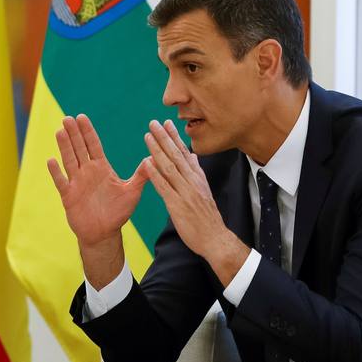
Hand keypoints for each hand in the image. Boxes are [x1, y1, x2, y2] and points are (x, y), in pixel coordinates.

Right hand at [48, 114, 148, 248]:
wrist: (104, 233)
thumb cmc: (118, 212)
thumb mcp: (132, 192)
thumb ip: (141, 175)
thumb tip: (154, 158)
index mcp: (101, 168)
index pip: (93, 145)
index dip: (87, 131)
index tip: (81, 117)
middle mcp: (87, 172)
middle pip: (79, 148)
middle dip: (74, 133)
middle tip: (68, 118)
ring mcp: (76, 183)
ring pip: (69, 160)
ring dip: (64, 146)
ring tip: (59, 131)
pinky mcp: (69, 196)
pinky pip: (61, 182)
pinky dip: (56, 172)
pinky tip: (51, 160)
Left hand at [142, 119, 248, 284]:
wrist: (215, 238)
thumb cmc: (207, 217)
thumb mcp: (204, 191)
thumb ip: (196, 173)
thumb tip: (193, 156)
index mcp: (197, 177)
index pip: (185, 153)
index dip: (175, 137)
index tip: (167, 123)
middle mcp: (192, 181)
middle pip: (176, 155)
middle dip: (164, 137)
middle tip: (153, 123)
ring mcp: (185, 192)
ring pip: (169, 167)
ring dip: (157, 150)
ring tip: (147, 136)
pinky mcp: (178, 205)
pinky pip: (164, 187)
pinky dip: (155, 174)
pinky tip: (146, 163)